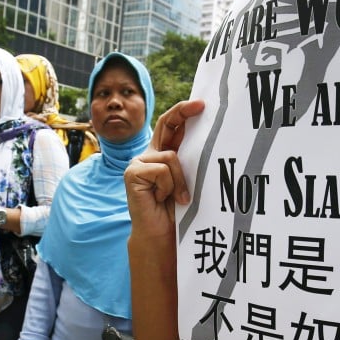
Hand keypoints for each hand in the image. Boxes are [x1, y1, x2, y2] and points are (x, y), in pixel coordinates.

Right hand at [124, 100, 204, 238]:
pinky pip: (161, 170)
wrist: (160, 235)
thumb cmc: (176, 212)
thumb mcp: (187, 180)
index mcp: (162, 154)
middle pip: (166, 125)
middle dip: (183, 112)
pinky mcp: (132, 173)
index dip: (183, 112)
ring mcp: (138, 163)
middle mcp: (149, 155)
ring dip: (180, 180)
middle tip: (201, 106)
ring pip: (170, 156)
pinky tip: (163, 199)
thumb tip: (207, 137)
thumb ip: (189, 160)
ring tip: (178, 198)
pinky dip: (169, 186)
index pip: (171, 126)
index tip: (201, 104)